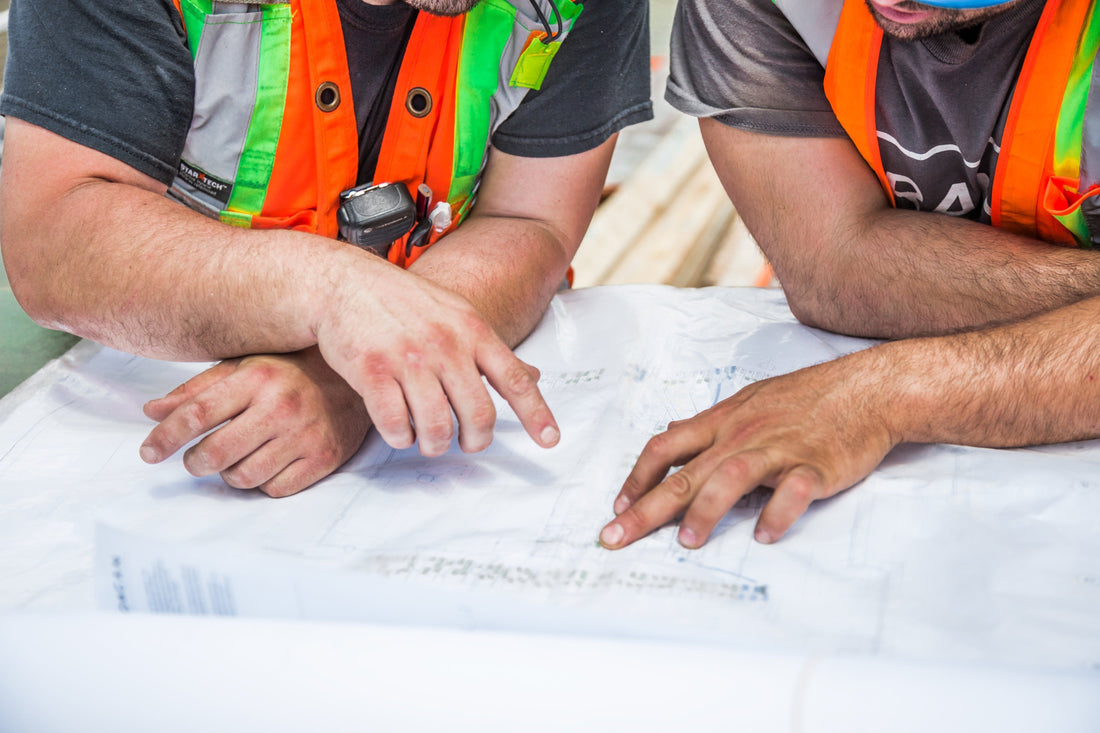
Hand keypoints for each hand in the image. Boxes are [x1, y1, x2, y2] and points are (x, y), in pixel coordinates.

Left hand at [139, 347, 370, 496]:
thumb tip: (151, 411)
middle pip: (215, 454)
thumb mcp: (245, 367)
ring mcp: (305, 435)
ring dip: (230, 474)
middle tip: (196, 459)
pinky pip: (275, 489)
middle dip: (196, 462)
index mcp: (258, 378)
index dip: (165, 438)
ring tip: (237, 458)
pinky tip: (268, 464)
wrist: (358, 380)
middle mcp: (281, 406)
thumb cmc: (292, 372)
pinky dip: (264, 483)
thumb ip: (197, 389)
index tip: (148, 453)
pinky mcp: (324, 459)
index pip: (196, 414)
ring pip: (243, 477)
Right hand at [313, 263, 558, 456]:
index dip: (536, 414)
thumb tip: (534, 377)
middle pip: (478, 415)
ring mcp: (408, 358)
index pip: (515, 379)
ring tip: (429, 440)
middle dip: (476, 441)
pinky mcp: (372, 372)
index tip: (551, 441)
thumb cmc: (406, 304)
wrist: (345, 284)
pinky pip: (395, 426)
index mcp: (473, 330)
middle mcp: (446, 345)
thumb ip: (492, 351)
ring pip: (437, 429)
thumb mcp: (458, 315)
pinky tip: (399, 430)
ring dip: (435, 445)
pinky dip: (400, 438)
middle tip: (468, 444)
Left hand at [599, 354, 898, 548]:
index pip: (666, 447)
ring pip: (731, 477)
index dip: (637, 477)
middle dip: (646, 508)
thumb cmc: (806, 398)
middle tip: (614, 537)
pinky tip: (765, 536)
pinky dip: (777, 513)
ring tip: (687, 543)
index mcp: (723, 421)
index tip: (617, 506)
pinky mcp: (815, 465)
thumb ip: (710, 424)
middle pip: (685, 472)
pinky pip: (793, 490)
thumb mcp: (748, 401)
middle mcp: (743, 435)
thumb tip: (671, 431)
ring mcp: (779, 449)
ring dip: (705, 511)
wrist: (866, 389)